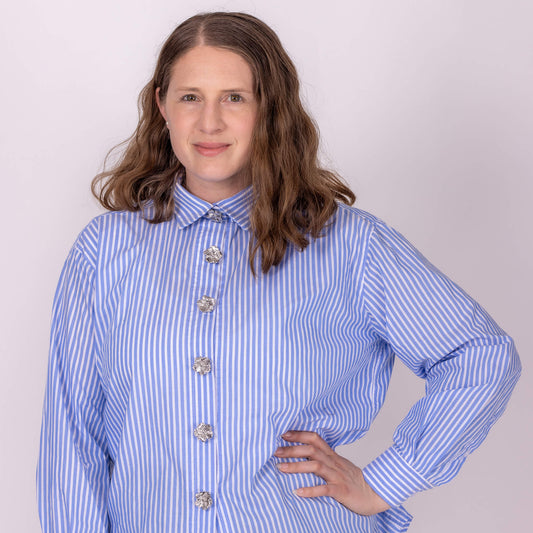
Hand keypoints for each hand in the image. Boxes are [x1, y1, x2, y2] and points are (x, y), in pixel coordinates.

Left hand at [274, 430, 389, 515]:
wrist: (374, 493)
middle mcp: (334, 462)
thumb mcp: (337, 464)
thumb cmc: (352, 479)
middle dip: (292, 449)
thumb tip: (303, 450)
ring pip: (316, 466)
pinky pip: (325, 489)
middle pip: (311, 450)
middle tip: (275, 451)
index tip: (283, 434)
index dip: (299, 434)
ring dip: (296, 466)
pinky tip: (298, 492)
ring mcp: (338, 476)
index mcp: (332, 455)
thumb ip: (322, 456)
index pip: (314, 439)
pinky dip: (311, 490)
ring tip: (280, 468)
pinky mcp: (342, 491)